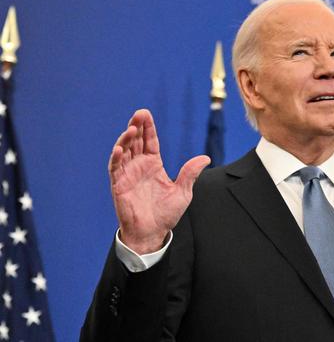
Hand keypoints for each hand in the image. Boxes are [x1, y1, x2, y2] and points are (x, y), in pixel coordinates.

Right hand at [108, 109, 210, 253]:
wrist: (153, 233)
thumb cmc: (166, 214)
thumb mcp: (183, 192)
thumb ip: (190, 174)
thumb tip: (205, 158)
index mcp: (154, 165)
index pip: (150, 141)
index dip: (148, 128)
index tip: (146, 113)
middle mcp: (139, 166)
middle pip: (136, 141)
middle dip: (136, 126)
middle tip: (139, 114)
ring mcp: (127, 174)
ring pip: (124, 151)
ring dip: (125, 139)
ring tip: (131, 129)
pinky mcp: (118, 185)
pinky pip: (114, 168)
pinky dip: (116, 157)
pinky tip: (120, 148)